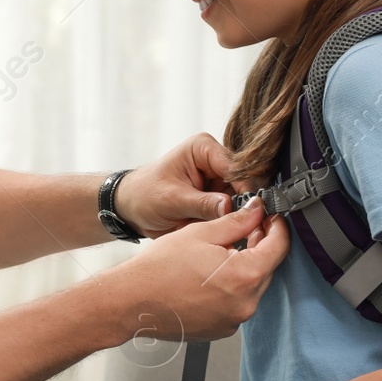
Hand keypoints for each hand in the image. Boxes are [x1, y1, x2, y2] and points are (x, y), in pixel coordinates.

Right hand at [101, 198, 288, 344]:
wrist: (131, 302)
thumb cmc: (159, 269)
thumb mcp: (201, 233)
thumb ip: (236, 221)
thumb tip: (256, 210)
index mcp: (245, 276)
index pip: (279, 247)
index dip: (277, 227)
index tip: (271, 217)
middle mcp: (246, 303)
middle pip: (266, 268)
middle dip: (259, 246)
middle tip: (244, 228)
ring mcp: (234, 320)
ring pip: (251, 287)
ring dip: (243, 268)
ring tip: (219, 253)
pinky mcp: (221, 329)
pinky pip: (236, 304)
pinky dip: (230, 289)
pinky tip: (208, 277)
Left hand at [114, 133, 241, 238]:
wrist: (130, 208)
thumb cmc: (144, 195)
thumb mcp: (171, 200)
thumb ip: (202, 204)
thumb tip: (230, 207)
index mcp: (203, 148)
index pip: (235, 166)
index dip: (245, 189)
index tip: (251, 211)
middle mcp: (214, 160)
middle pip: (243, 183)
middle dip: (244, 206)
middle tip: (246, 226)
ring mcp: (217, 180)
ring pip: (241, 200)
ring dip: (236, 216)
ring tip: (232, 232)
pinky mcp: (217, 197)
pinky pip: (232, 211)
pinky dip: (229, 222)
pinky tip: (226, 232)